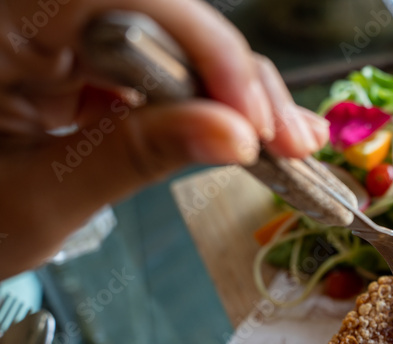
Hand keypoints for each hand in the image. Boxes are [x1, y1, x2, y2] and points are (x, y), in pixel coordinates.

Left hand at [0, 0, 329, 277]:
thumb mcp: (42, 200)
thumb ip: (137, 157)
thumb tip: (235, 136)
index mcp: (3, 24)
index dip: (206, 43)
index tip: (253, 116)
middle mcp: (32, 14)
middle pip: (161, 14)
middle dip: (234, 75)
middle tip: (289, 140)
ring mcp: (55, 31)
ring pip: (170, 37)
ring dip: (233, 91)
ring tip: (285, 144)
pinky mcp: (75, 54)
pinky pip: (157, 63)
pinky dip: (205, 101)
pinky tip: (249, 132)